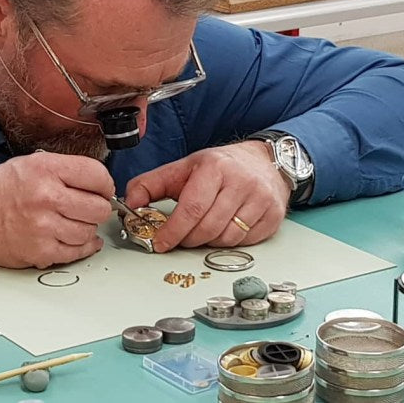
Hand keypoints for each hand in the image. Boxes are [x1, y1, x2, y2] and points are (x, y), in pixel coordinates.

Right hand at [0, 151, 114, 268]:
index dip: (105, 183)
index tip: (103, 188)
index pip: (97, 174)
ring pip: (90, 230)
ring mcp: (44, 227)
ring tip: (74, 220)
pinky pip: (76, 251)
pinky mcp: (40, 251)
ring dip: (87, 227)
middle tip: (90, 206)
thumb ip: (67, 169)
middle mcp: (47, 197)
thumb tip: (99, 183)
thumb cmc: (0, 190)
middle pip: (99, 207)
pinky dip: (82, 246)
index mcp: (47, 170)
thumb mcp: (33, 163)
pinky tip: (76, 237)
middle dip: (99, 206)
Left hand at [125, 141, 290, 251]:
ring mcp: (260, 199)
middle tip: (181, 238)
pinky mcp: (273, 215)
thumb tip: (130, 203)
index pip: (192, 207)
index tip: (160, 242)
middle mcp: (241, 181)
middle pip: (208, 227)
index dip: (173, 230)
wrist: (264, 161)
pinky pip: (244, 242)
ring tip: (203, 230)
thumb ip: (151, 184)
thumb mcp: (183, 168)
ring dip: (208, 242)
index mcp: (214, 167)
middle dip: (188, 239)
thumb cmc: (220, 166)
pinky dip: (229, 243)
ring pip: (226, 238)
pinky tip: (223, 229)